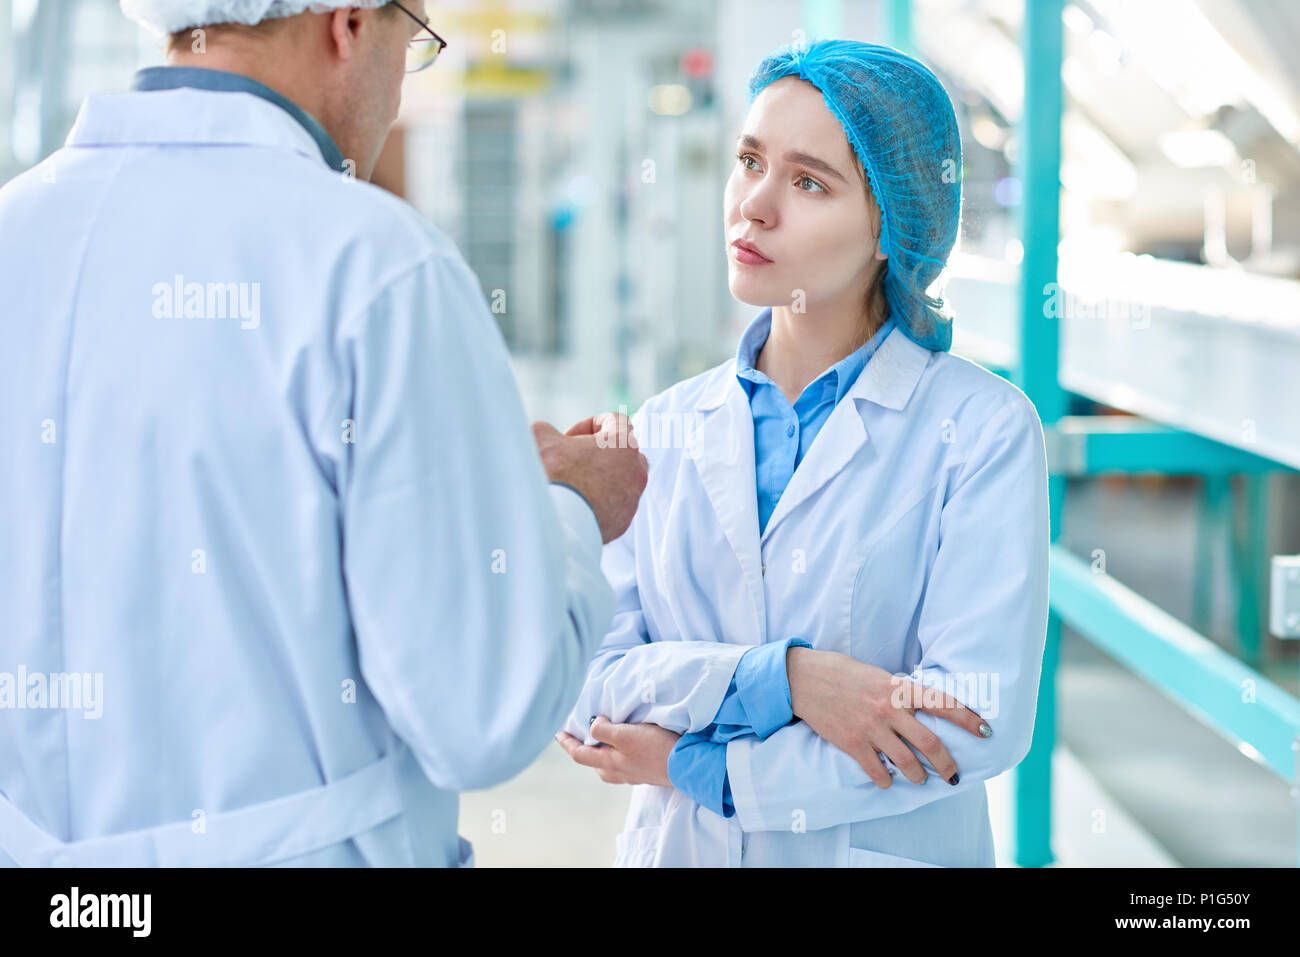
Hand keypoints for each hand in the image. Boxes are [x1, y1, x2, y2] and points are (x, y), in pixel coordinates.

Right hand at [533, 412, 647, 543]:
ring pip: (622, 482)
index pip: (617, 420)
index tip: (569, 437)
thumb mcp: (541, 437)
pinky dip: (600, 502)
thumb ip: (550, 430)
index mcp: (623, 445)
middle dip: (601, 452)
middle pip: (625, 452)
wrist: (552, 523)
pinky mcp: (622, 523)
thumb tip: (548, 437)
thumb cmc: (552, 475)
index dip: (590, 424)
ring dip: (602, 478)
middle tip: (574, 459)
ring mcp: (631, 500)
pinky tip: (576, 504)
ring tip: (575, 483)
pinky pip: (615, 506)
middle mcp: (635, 472)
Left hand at [554, 716, 678, 785]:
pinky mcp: (648, 771)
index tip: (558, 733)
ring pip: (610, 764)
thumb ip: (604, 730)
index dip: (568, 743)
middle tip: (580, 734)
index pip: (580, 754)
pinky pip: (626, 762)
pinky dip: (620, 752)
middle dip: (585, 748)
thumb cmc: (654, 749)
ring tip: (603, 737)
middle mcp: (618, 772)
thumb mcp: (625, 735)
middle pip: (594, 761)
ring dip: (603, 750)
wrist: (686, 766)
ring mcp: (634, 773)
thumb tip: (592, 726)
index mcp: (608, 763)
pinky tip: (629, 745)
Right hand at [786, 646, 991, 787]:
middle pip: (930, 743)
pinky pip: (876, 771)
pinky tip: (886, 780)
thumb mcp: (878, 675)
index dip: (968, 719)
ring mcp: (870, 728)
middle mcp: (889, 709)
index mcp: (899, 688)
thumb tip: (919, 707)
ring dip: (918, 776)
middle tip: (954, 775)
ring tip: (921, 779)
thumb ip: (899, 691)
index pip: (943, 704)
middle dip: (947, 764)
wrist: (803, 679)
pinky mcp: (851, 743)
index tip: (986, 731)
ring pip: (906, 763)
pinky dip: (885, 780)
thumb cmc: (842, 673)